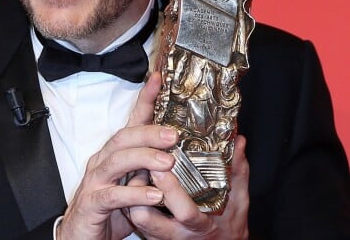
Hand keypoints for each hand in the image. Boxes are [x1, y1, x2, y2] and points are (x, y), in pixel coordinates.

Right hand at [58, 73, 177, 239]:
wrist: (81, 236)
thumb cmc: (109, 209)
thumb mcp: (133, 183)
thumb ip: (148, 169)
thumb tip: (175, 153)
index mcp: (114, 154)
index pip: (131, 121)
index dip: (144, 99)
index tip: (158, 79)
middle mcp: (103, 161)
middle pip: (123, 137)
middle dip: (148, 132)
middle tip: (173, 135)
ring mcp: (95, 181)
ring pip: (117, 160)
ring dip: (144, 159)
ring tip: (168, 163)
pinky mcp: (92, 203)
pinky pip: (112, 195)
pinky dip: (133, 193)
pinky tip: (153, 194)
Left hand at [126, 135, 249, 238]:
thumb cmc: (229, 223)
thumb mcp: (238, 200)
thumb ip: (237, 170)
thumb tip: (237, 140)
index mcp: (200, 224)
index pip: (184, 212)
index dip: (171, 190)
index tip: (161, 168)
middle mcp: (177, 233)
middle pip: (148, 218)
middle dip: (139, 191)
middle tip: (139, 164)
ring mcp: (161, 235)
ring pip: (136, 218)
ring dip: (132, 194)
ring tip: (136, 171)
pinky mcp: (152, 234)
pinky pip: (135, 218)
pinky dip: (132, 199)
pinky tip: (136, 180)